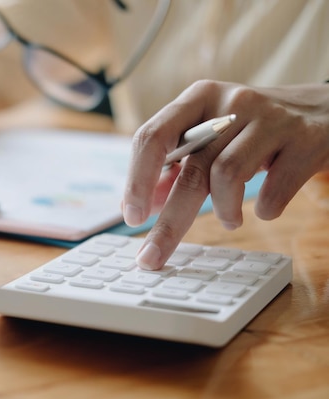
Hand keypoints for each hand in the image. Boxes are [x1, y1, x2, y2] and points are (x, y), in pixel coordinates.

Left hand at [121, 80, 328, 269]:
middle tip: (154, 256)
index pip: (152, 136)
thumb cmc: (251, 130)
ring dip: (223, 210)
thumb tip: (141, 205)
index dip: (137, 181)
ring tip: (231, 220)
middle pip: (191, 168)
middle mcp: (232, 102)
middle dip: (169, 223)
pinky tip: (263, 209)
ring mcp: (271, 119)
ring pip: (228, 175)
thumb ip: (174, 167)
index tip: (132, 217)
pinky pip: (275, 188)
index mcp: (198, 98)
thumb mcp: (210, 138)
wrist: (323, 111)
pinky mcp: (305, 140)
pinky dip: (265, 209)